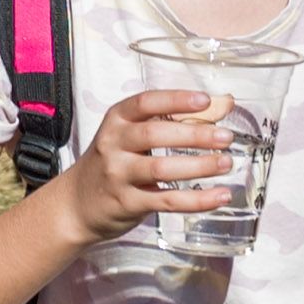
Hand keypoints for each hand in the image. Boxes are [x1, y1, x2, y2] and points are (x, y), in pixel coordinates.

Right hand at [60, 87, 238, 244]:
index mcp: (117, 120)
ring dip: (199, 166)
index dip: (175, 100)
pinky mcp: (128, 203)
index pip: (145, 103)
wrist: (78, 204)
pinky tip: (219, 196)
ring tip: (226, 163)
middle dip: (194, 134)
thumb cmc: (114, 162)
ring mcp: (118, 174)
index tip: (204, 100)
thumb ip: (177, 118)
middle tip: (225, 137)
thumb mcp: (135, 134)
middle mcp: (113, 144)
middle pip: (154, 134)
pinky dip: (197, 200)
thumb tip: (223, 103)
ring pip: (161, 168)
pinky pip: (167, 201)